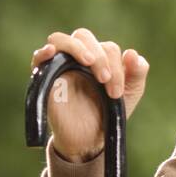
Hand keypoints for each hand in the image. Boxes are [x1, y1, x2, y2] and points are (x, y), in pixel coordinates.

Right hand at [31, 29, 149, 162]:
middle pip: (83, 36)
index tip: (116, 93)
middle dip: (99, 57)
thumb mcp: (131, 92)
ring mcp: (59, 66)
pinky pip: (38, 59)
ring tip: (88, 62)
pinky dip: (42, 52)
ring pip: (60, 40)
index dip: (116, 66)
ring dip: (76, 48)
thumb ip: (137, 72)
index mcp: (100, 57)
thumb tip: (132, 53)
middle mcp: (78, 58)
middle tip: (104, 80)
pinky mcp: (44, 80)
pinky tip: (51, 51)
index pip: (107, 47)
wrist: (90, 140)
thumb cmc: (109, 112)